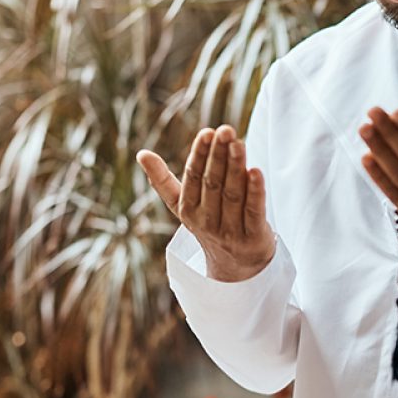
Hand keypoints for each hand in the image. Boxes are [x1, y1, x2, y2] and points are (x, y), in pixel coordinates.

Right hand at [137, 125, 275, 281]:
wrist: (237, 267)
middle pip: (213, 184)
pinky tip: (256, 171)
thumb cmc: (210, 225)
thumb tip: (141, 154)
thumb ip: (163, 181)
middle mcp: (207, 222)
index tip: (208, 132)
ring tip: (239, 143)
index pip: (193, 179)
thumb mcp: (183, 206)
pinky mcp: (253, 239)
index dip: (200, 156)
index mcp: (188, 210)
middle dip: (219, 156)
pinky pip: (254, 212)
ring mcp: (230, 232)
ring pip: (233, 195)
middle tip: (226, 130)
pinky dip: (255, 192)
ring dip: (236, 167)